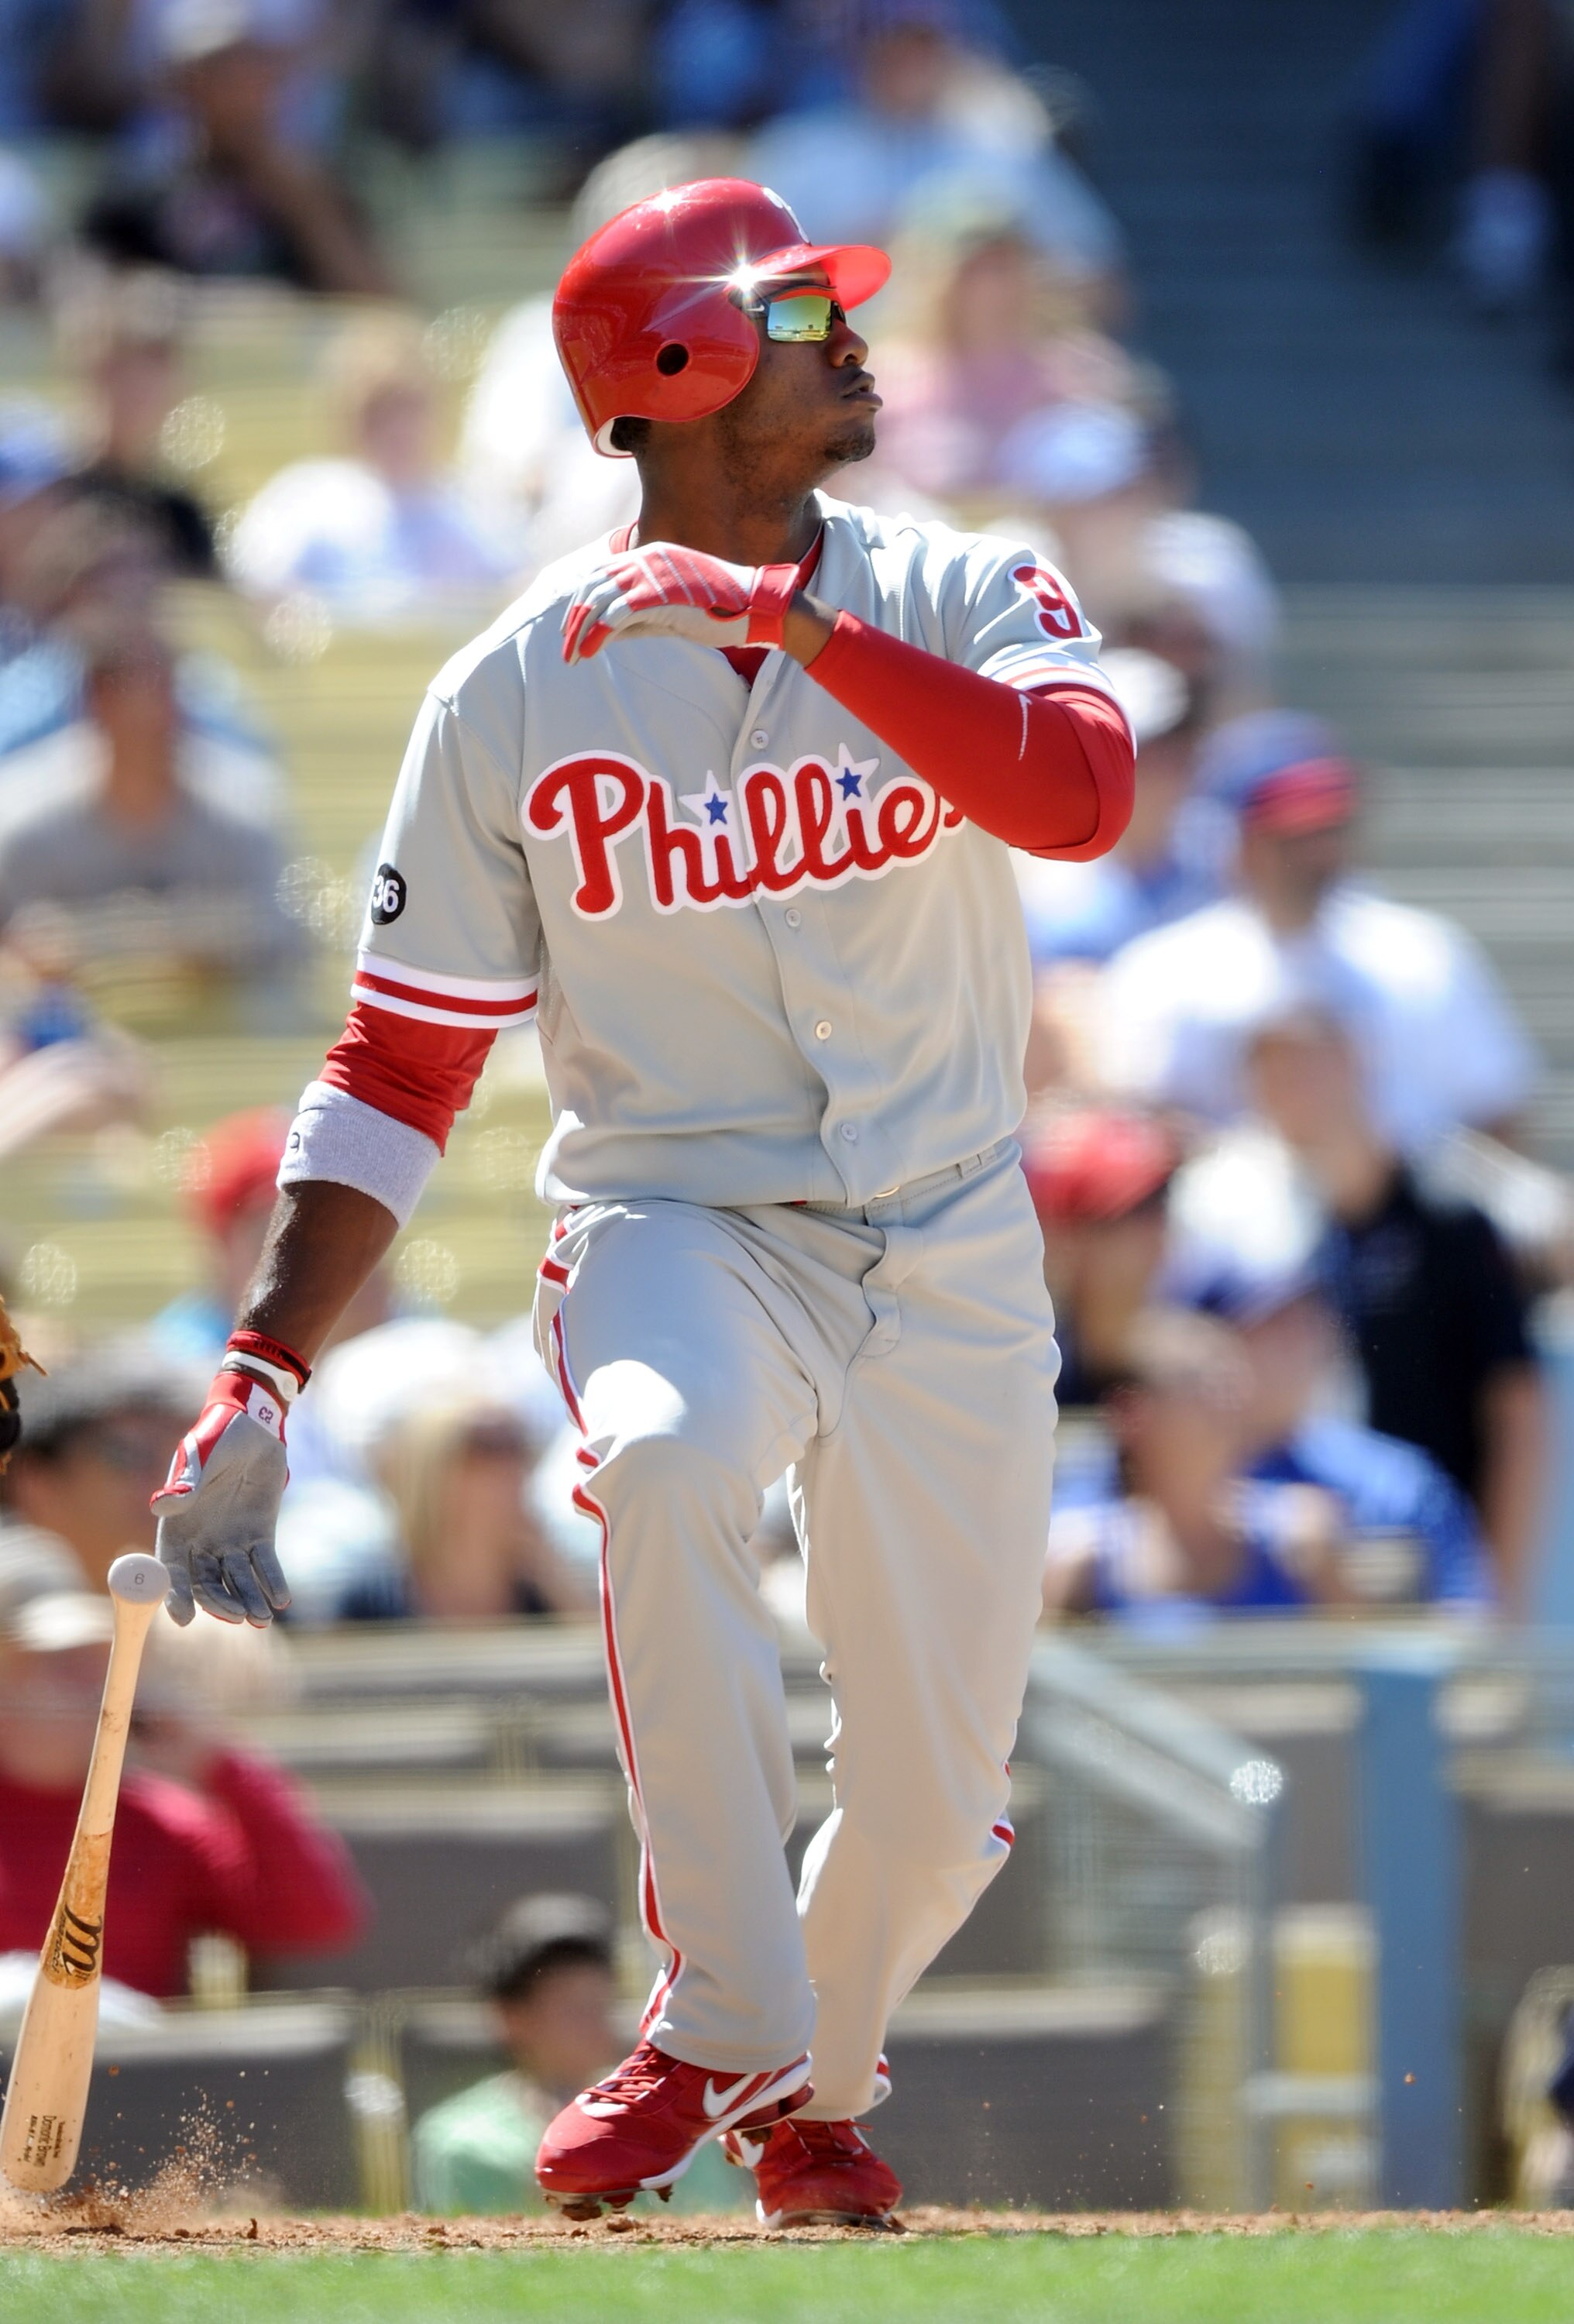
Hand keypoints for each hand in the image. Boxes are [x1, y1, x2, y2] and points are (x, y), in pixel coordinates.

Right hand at [150, 1371, 290, 1626]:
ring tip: (263, 1618)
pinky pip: (265, 1565)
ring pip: (238, 1581)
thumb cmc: (217, 1436)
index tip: (183, 1619)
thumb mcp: (201, 1456)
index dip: (176, 1594)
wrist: (254, 1426)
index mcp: (177, 1527)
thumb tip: (162, 1507)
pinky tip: (282, 1598)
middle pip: (207, 1583)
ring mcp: (231, 1542)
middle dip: (220, 1603)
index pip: (172, 1570)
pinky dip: (273, 1582)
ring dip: (249, 1600)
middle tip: (239, 1616)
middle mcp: (201, 1542)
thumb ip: (185, 1482)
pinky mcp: (260, 1536)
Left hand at [562, 543, 800, 663]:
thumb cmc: (717, 612)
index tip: (572, 629)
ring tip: (573, 656)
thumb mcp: (668, 613)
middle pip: (593, 585)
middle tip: (566, 648)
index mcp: (650, 556)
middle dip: (575, 619)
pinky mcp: (658, 594)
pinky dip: (598, 634)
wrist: (753, 608)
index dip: (581, 601)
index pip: (600, 574)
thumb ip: (635, 619)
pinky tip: (591, 652)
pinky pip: (615, 615)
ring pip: (599, 599)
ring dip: (581, 630)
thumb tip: (601, 634)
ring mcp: (652, 573)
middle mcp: (646, 558)